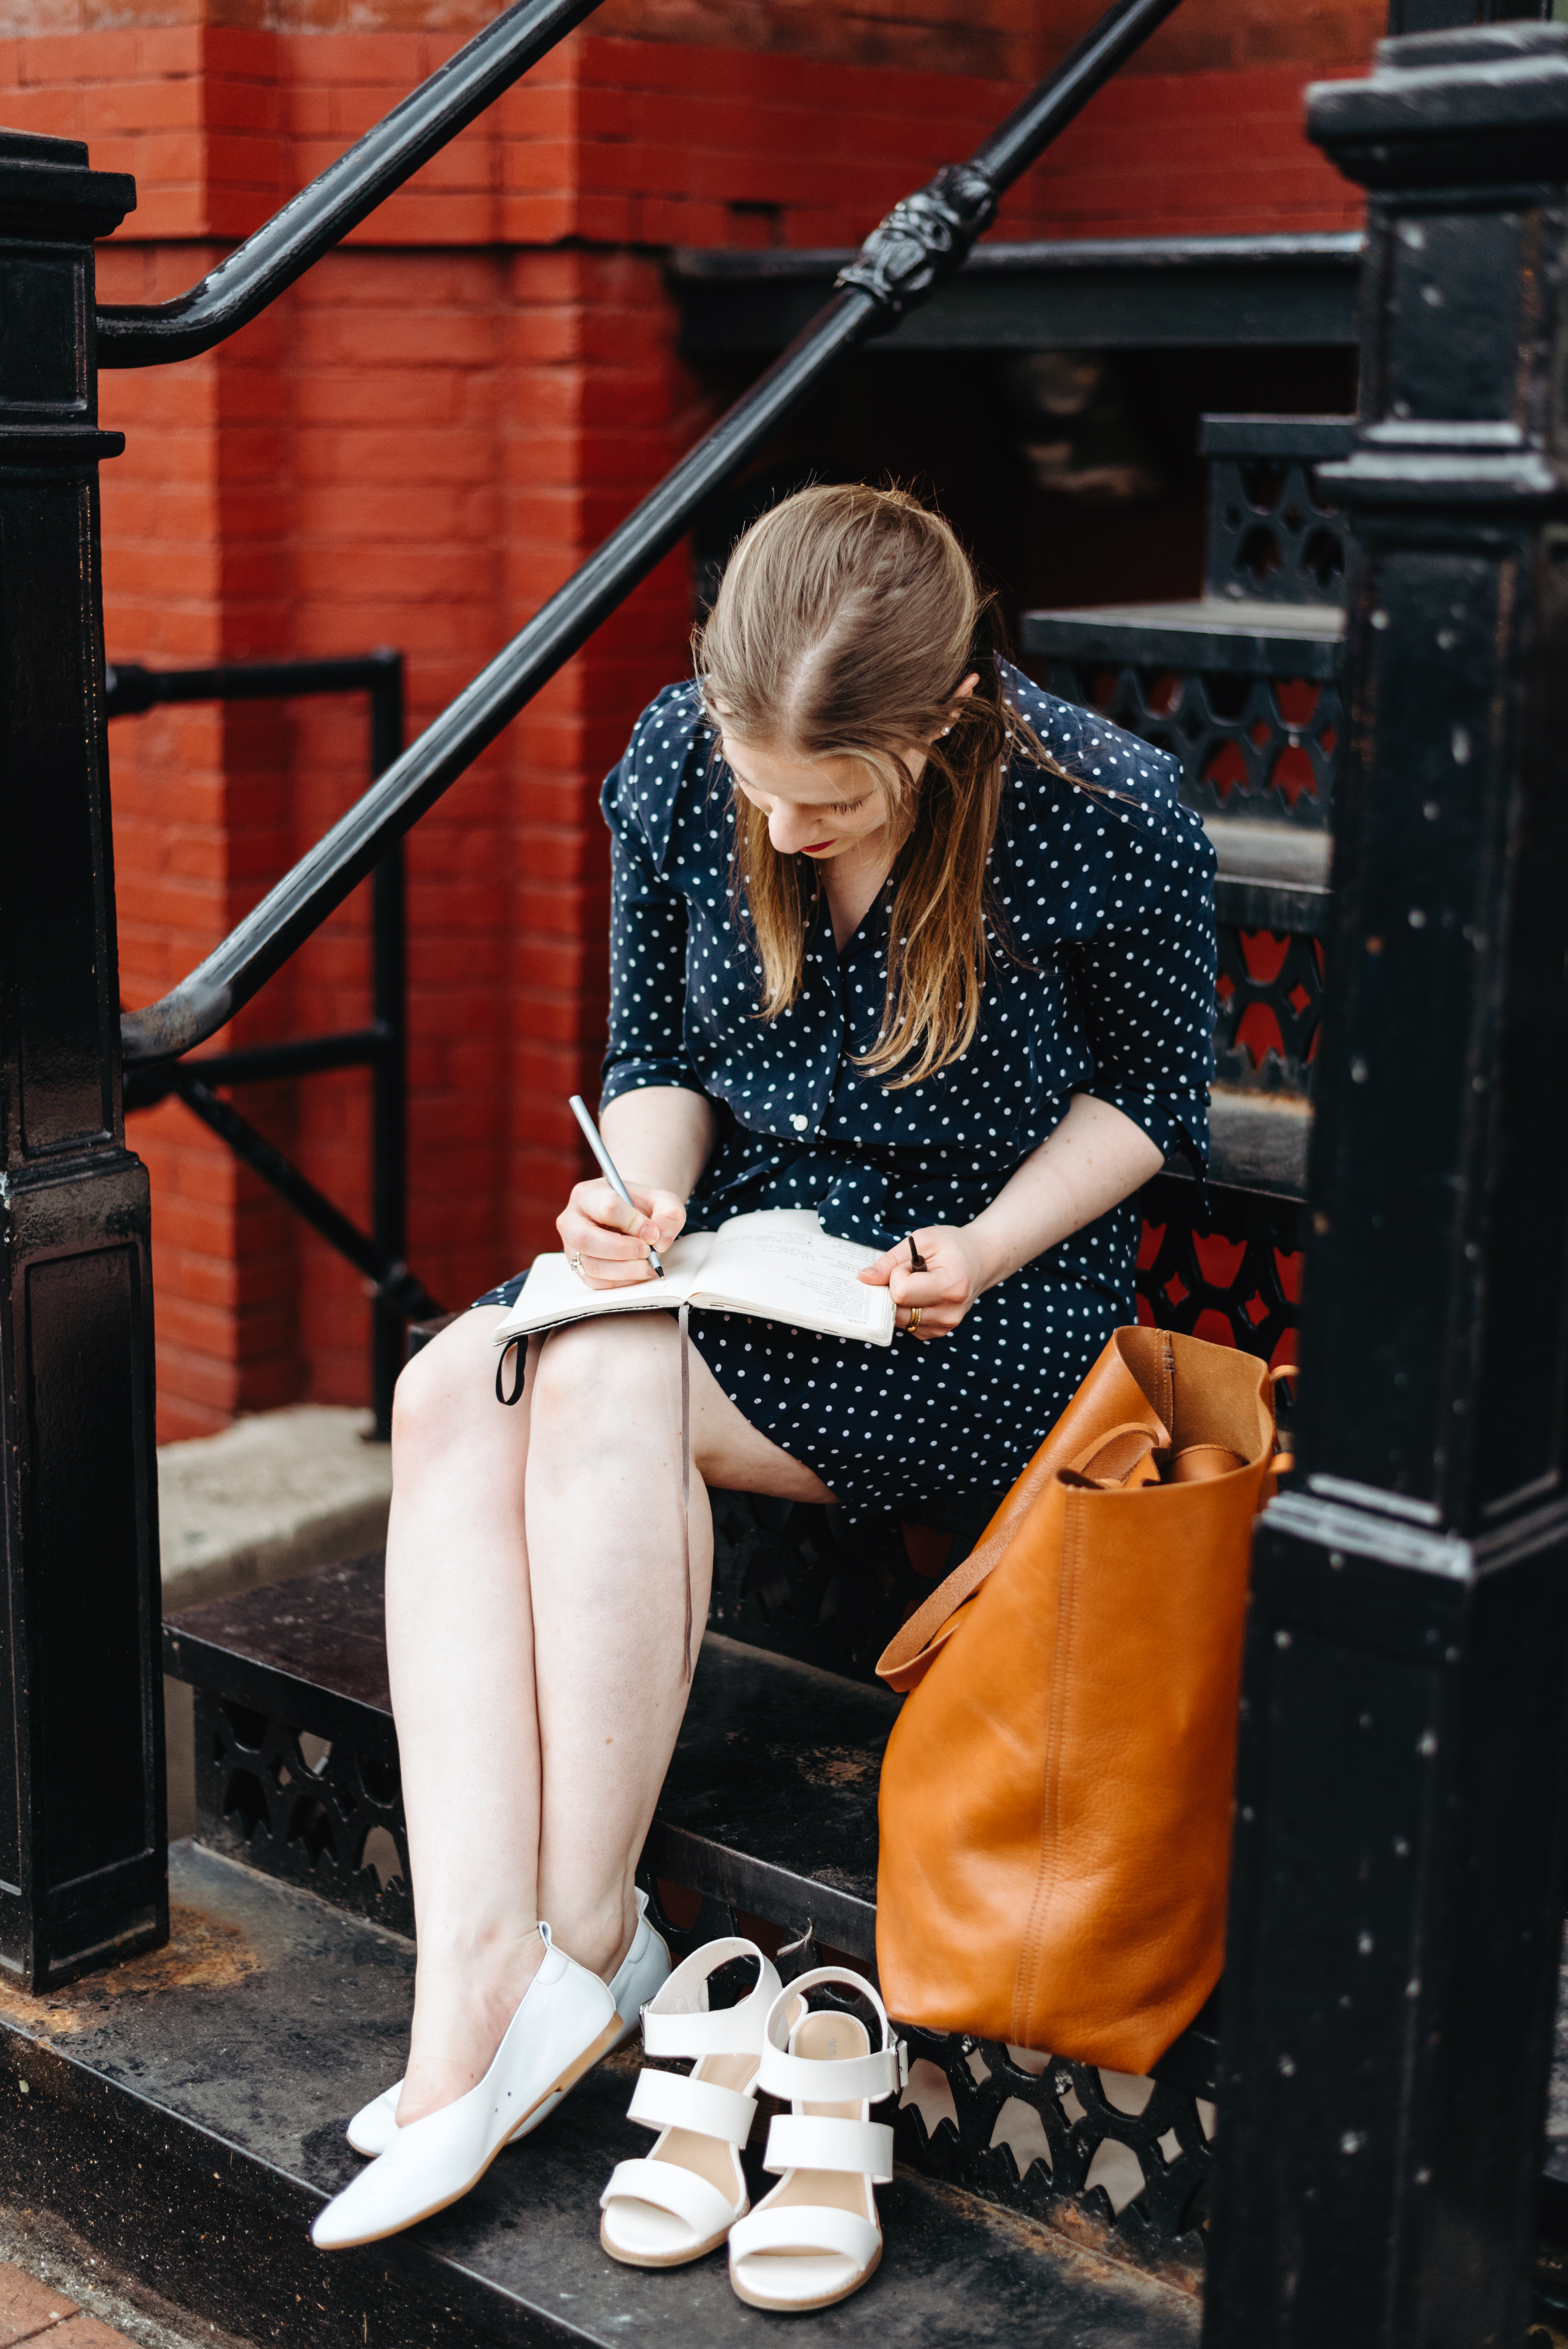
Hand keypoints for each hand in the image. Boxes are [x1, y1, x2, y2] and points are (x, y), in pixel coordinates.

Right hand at [556, 1179, 685, 1288]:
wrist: (628, 1217)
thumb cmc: (640, 1206)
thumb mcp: (660, 1200)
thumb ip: (669, 1212)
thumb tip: (660, 1240)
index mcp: (587, 1194)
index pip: (606, 1208)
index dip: (633, 1222)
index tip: (653, 1232)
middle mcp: (571, 1221)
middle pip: (586, 1239)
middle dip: (623, 1249)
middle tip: (648, 1251)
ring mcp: (571, 1247)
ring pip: (591, 1265)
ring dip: (626, 1269)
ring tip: (648, 1264)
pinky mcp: (579, 1269)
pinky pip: (597, 1283)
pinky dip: (623, 1281)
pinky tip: (638, 1272)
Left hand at [857, 1225, 985, 1339]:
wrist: (981, 1261)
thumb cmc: (952, 1246)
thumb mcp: (922, 1241)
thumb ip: (891, 1261)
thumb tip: (864, 1279)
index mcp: (950, 1287)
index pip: (901, 1292)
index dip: (897, 1274)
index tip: (912, 1263)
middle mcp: (949, 1313)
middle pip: (896, 1310)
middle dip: (894, 1289)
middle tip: (911, 1272)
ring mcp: (944, 1327)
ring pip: (898, 1319)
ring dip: (899, 1300)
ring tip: (919, 1282)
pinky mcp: (936, 1333)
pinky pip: (905, 1324)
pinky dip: (906, 1309)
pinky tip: (921, 1294)